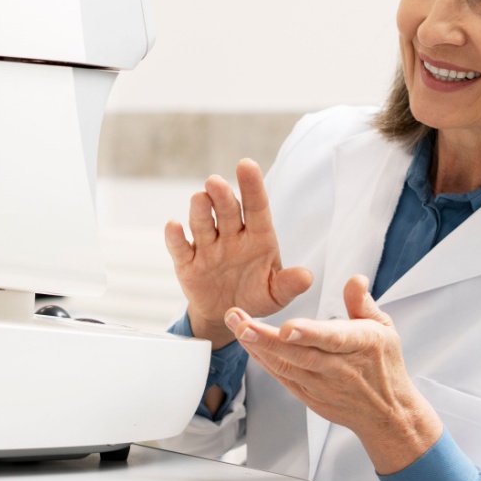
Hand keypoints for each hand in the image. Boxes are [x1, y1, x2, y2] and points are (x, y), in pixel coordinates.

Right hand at [166, 158, 314, 349]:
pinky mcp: (187, 263)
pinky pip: (180, 248)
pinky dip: (175, 237)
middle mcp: (231, 236)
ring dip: (200, 210)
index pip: (256, 207)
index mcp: (257, 238)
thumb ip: (289, 285)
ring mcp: (208, 248)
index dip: (252, 187)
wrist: (225, 315)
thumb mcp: (276, 295)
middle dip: (221, 195)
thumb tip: (306, 277)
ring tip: (200, 198)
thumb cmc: (255, 296)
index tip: (246, 165)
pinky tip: (174, 226)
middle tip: (215, 182)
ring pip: (203, 223)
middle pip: (227, 211)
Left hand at [227, 274, 441, 473]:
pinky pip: (282, 377)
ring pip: (286, 367)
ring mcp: (322, 385)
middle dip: (266, 338)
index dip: (309, 334)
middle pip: (300, 354)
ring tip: (236, 326)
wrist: (387, 414)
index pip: (332, 339)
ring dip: (257, 347)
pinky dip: (263, 361)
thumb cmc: (384, 366)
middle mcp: (339, 368)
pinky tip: (247, 344)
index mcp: (361, 345)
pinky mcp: (308, 396)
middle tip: (240, 322)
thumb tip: (355, 279)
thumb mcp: (384, 329)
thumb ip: (363, 304)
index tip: (286, 328)